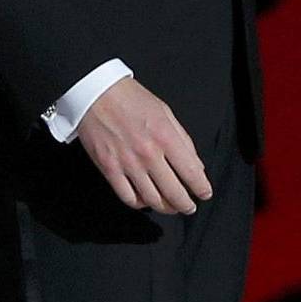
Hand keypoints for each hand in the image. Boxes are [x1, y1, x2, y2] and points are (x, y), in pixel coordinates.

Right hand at [77, 77, 212, 215]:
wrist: (96, 93)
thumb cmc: (131, 99)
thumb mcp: (165, 113)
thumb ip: (183, 140)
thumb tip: (195, 165)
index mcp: (165, 137)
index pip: (191, 172)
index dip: (201, 188)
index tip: (204, 193)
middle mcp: (148, 154)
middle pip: (173, 192)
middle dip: (185, 204)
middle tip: (189, 207)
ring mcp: (127, 164)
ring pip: (152, 199)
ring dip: (165, 208)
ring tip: (170, 207)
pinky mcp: (109, 168)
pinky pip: (127, 196)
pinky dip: (139, 204)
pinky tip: (145, 201)